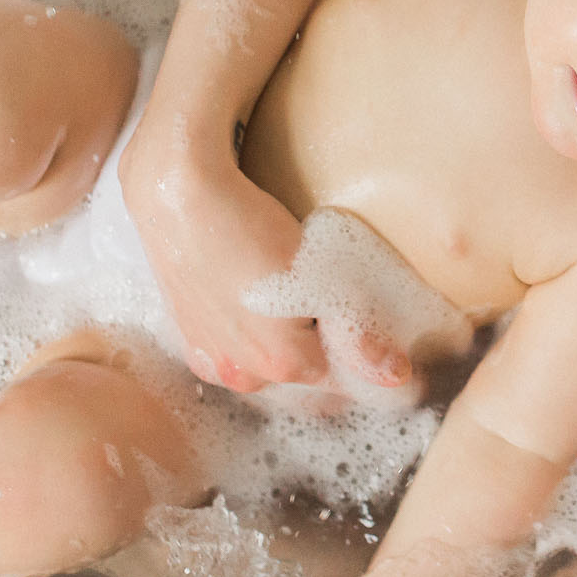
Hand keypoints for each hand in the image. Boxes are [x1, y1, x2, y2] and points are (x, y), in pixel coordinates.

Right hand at [118, 127, 409, 393]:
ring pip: (267, 360)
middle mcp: (244, 376)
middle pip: (304, 370)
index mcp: (283, 366)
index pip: (343, 371)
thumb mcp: (319, 274)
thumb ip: (360, 335)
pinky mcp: (189, 340)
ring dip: (282, 338)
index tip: (352, 310)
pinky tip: (251, 298)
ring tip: (285, 291)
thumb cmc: (253, 229)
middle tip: (320, 294)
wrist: (180, 200)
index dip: (353, 340)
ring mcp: (212, 361)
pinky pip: (234, 349)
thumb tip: (396, 376)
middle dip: (318, 340)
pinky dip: (248, 332)